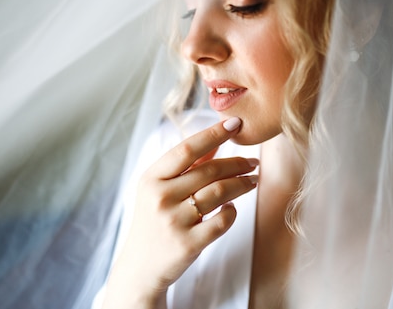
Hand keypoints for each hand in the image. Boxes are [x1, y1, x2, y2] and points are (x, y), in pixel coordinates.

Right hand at [102, 117, 258, 308]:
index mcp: (151, 178)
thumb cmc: (154, 221)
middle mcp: (161, 197)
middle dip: (238, 163)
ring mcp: (174, 221)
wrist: (140, 268)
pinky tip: (232, 207)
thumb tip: (216, 140)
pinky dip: (232, 211)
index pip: (187, 148)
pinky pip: (222, 220)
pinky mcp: (188, 244)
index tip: (235, 124)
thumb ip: (186, 165)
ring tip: (252, 181)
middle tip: (253, 162)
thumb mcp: (159, 189)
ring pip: (220, 192)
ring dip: (242, 184)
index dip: (214, 134)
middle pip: (210, 170)